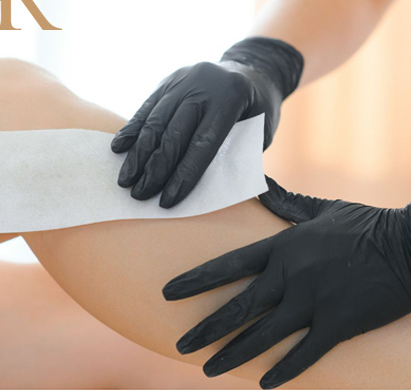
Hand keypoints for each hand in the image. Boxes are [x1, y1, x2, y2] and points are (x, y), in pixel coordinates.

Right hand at [111, 37, 303, 207]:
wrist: (253, 70)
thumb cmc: (258, 111)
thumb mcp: (258, 133)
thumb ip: (232, 155)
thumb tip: (196, 185)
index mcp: (231, 97)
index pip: (202, 144)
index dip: (183, 175)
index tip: (167, 200)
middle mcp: (203, 84)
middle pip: (173, 133)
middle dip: (155, 168)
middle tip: (139, 195)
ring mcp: (183, 79)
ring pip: (155, 120)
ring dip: (138, 154)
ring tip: (126, 180)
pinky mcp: (169, 80)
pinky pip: (147, 107)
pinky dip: (132, 129)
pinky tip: (119, 148)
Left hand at [162, 176, 410, 387]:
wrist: (406, 245)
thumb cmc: (363, 224)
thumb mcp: (321, 209)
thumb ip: (287, 202)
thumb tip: (262, 186)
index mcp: (283, 247)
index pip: (228, 265)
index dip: (196, 280)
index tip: (169, 292)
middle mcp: (290, 276)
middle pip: (238, 307)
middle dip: (206, 328)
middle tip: (179, 344)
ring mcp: (314, 302)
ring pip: (264, 335)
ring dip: (233, 355)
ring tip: (207, 370)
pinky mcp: (339, 324)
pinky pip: (306, 354)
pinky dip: (284, 371)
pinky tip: (264, 385)